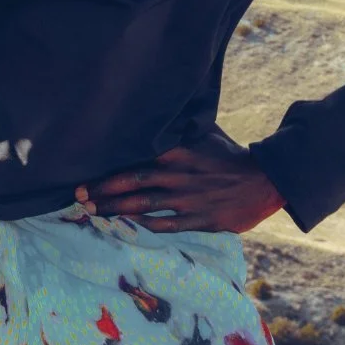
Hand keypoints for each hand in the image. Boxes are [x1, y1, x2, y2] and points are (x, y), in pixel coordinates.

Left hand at [75, 130, 285, 233]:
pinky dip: (145, 226)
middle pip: (133, 183)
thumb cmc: (230, 155)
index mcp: (178, 153)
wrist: (265, 180)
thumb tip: (159, 117)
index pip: (136, 160)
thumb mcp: (204, 135)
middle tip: (79, 197)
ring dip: (116, 210)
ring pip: (144, 206)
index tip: (86, 175)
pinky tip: (127, 227)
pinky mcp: (200, 220)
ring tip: (94, 212)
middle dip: (103, 190)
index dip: (109, 169)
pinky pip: (167, 225)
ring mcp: (188, 200)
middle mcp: (179, 176)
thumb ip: (180, 132)